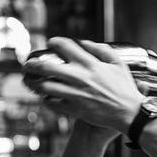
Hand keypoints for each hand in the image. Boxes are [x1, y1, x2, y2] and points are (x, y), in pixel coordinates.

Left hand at [23, 37, 143, 134]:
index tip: (50, 43)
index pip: (64, 46)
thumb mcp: (118, 64)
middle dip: (32, 64)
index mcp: (89, 64)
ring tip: (28, 81)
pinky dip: (46, 100)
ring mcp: (74, 94)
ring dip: (32, 83)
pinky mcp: (74, 109)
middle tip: (27, 64)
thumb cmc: (125, 89)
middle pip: (46, 67)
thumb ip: (102, 50)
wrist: (129, 114)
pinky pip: (52, 103)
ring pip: (44, 86)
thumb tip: (85, 43)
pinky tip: (45, 97)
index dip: (53, 42)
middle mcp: (79, 77)